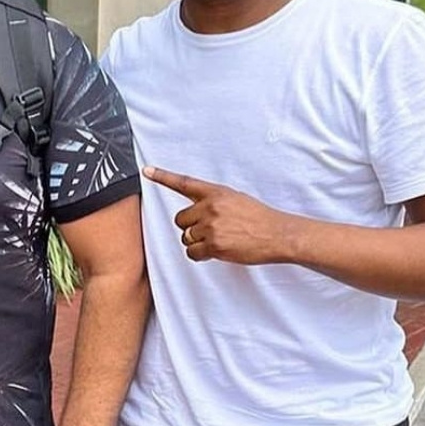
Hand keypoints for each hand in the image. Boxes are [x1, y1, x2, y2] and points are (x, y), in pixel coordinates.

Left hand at [143, 166, 296, 264]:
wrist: (278, 234)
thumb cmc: (259, 218)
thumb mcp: (235, 199)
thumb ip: (214, 202)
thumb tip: (198, 211)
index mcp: (215, 192)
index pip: (184, 183)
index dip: (163, 176)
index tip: (146, 171)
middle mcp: (210, 207)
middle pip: (180, 219)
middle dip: (190, 227)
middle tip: (209, 230)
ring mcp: (211, 226)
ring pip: (186, 237)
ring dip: (197, 242)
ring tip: (218, 240)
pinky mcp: (215, 245)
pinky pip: (192, 252)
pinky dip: (200, 255)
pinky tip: (215, 251)